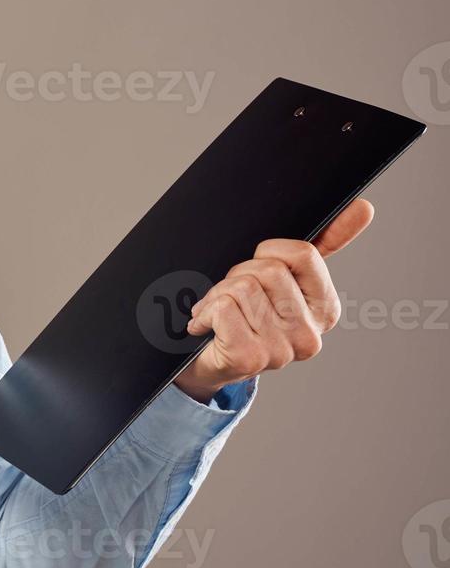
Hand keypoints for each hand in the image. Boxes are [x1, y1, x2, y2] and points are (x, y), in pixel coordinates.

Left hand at [171, 199, 372, 403]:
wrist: (210, 361)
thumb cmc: (247, 312)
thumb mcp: (284, 275)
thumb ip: (323, 242)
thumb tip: (363, 206)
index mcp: (325, 309)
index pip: (303, 254)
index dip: (269, 251)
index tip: (258, 268)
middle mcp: (309, 334)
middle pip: (269, 270)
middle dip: (239, 274)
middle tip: (233, 296)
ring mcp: (282, 351)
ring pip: (242, 287)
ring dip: (218, 294)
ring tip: (218, 312)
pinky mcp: (250, 358)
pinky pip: (223, 308)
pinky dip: (204, 311)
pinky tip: (204, 326)